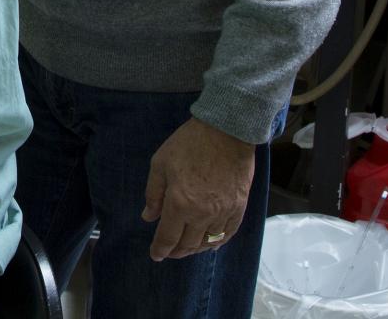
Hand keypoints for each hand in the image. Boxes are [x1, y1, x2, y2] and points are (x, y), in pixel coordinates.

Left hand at [142, 117, 253, 260]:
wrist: (226, 133)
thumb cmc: (189, 144)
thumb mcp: (160, 163)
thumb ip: (153, 193)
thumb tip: (149, 216)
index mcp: (180, 203)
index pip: (168, 237)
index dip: (160, 249)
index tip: (156, 255)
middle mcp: (202, 214)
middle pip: (188, 244)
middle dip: (176, 252)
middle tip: (169, 252)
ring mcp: (223, 213)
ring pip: (208, 243)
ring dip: (195, 249)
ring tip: (186, 248)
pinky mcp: (238, 208)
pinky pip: (227, 234)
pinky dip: (217, 243)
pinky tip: (210, 243)